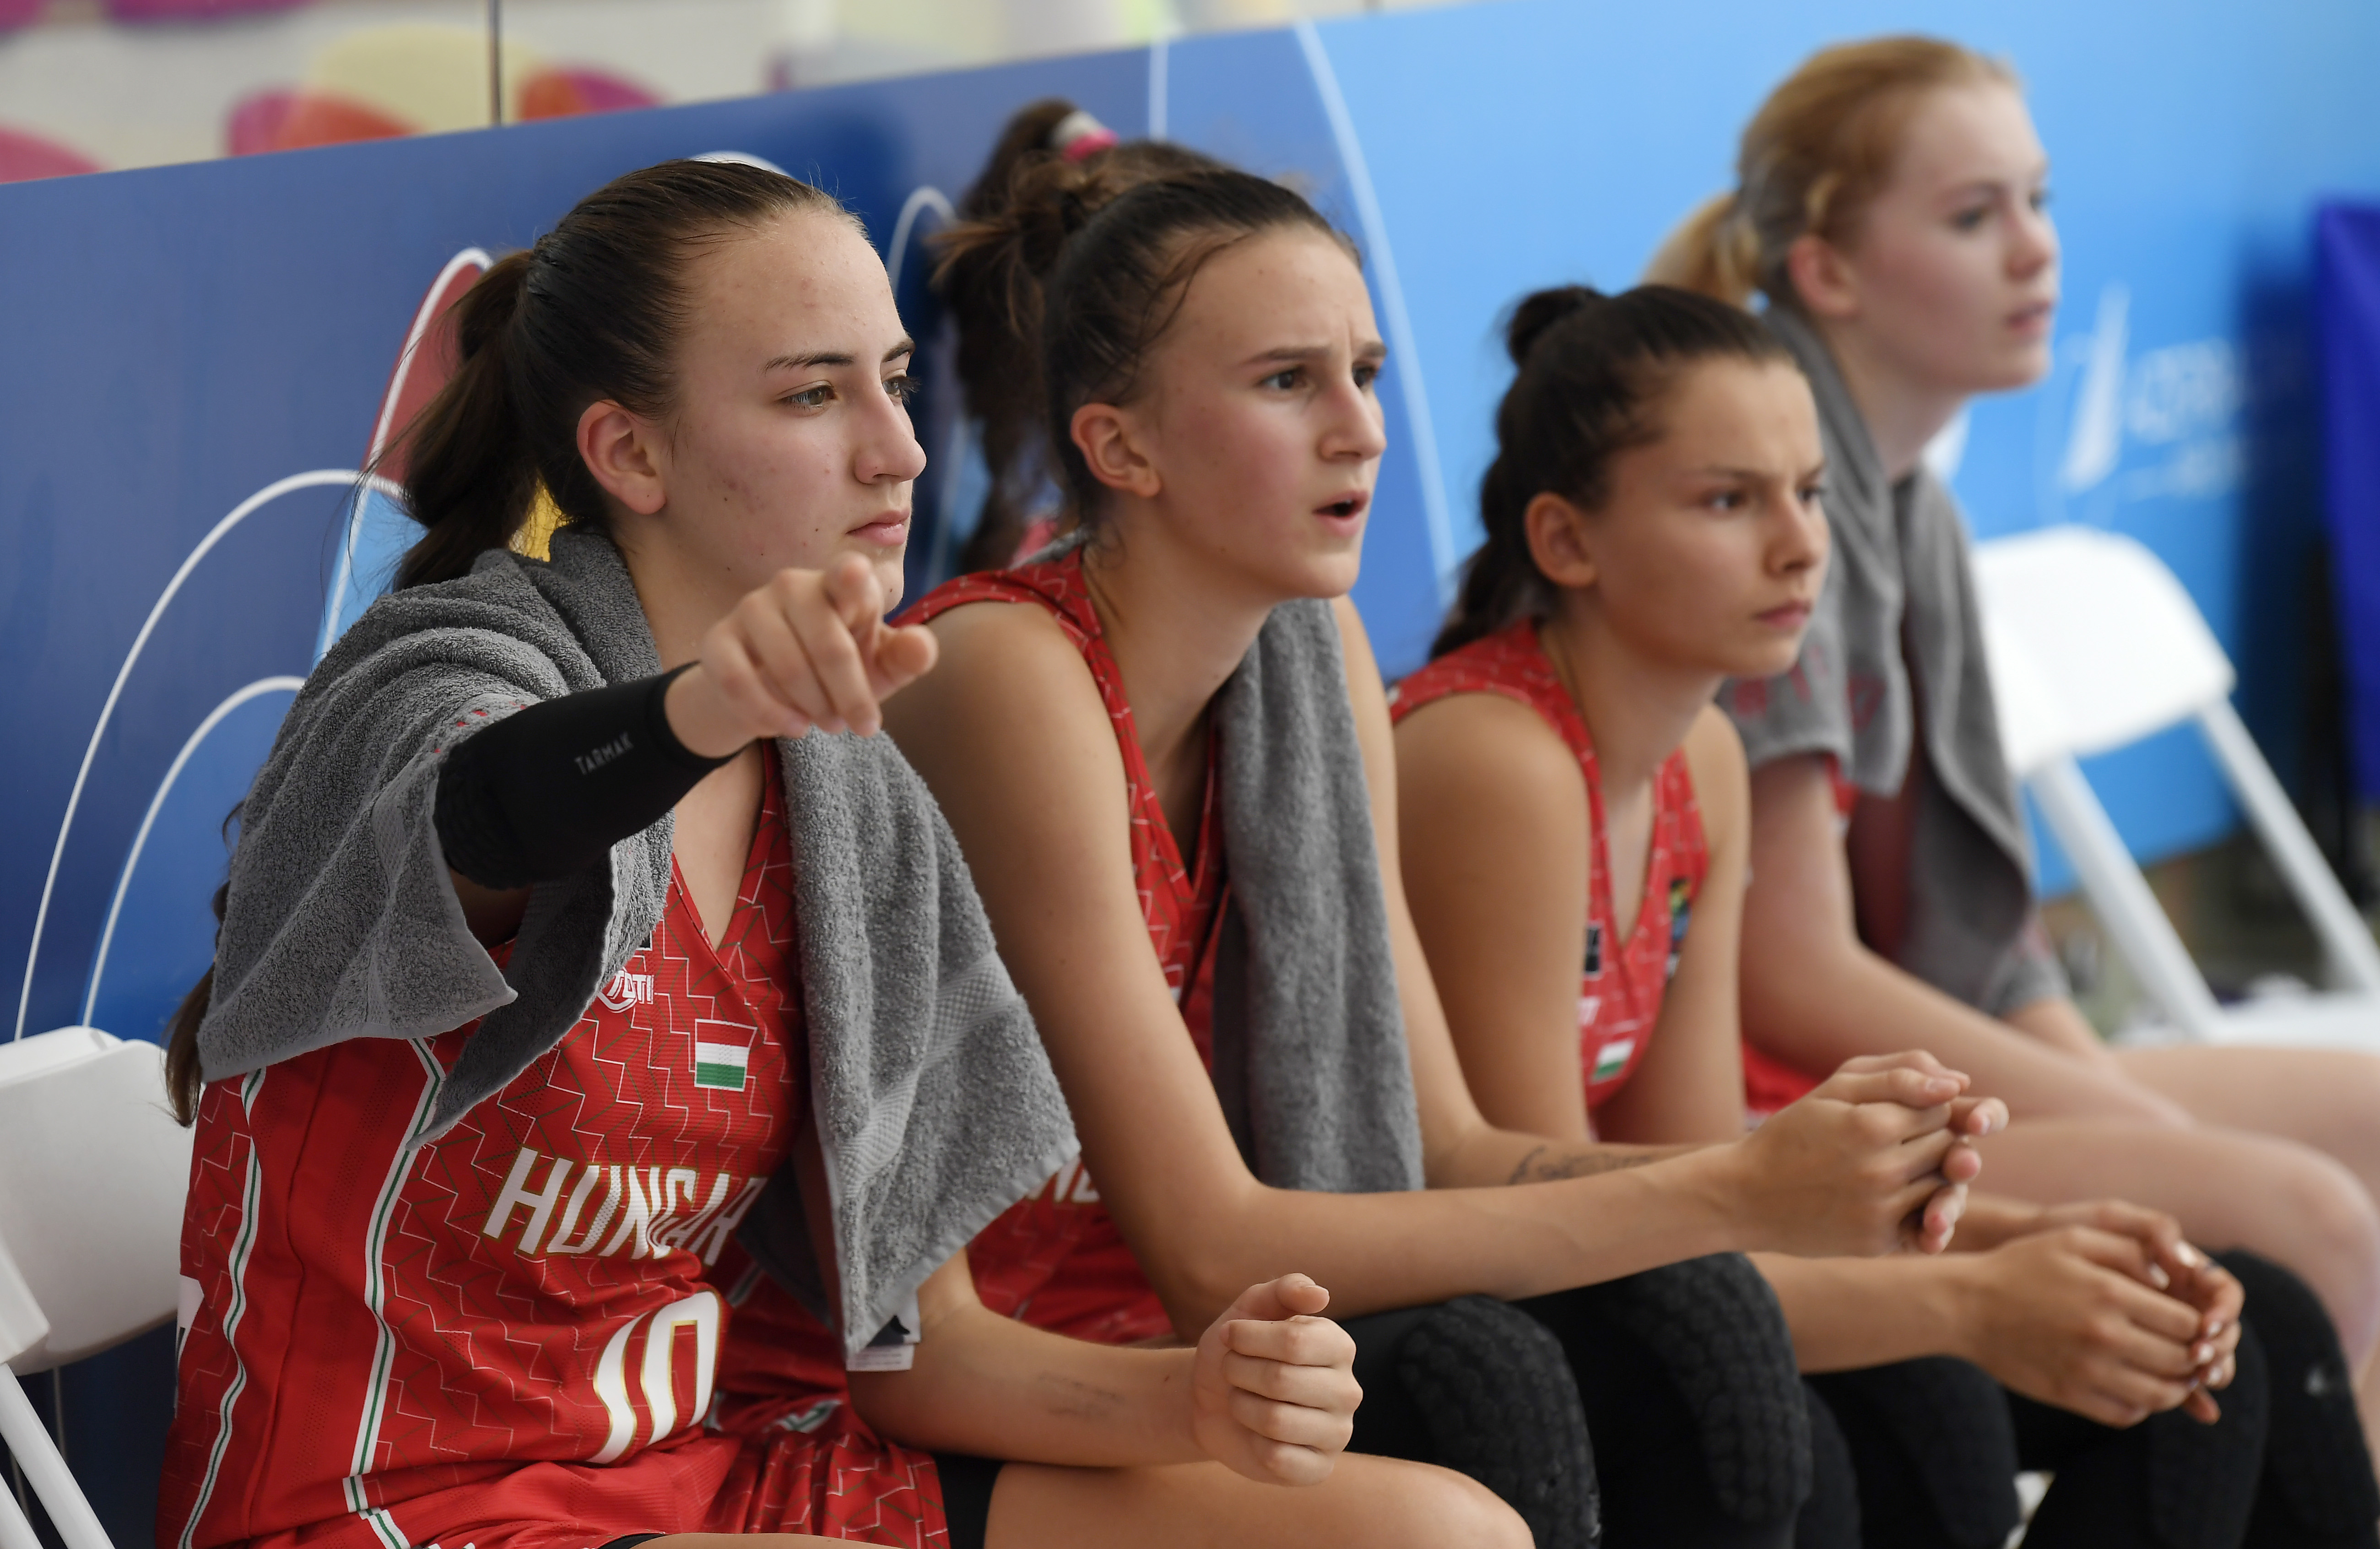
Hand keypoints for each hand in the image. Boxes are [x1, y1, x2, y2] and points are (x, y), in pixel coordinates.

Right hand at [667, 553, 939, 755]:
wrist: (772, 694)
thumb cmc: (839, 672)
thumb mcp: (879, 669)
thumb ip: (906, 658)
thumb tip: (922, 646)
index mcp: (839, 584)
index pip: (848, 575)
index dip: (851, 576)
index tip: (854, 574)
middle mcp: (793, 585)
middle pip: (830, 645)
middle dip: (851, 695)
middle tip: (861, 725)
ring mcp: (752, 608)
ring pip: (788, 667)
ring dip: (815, 707)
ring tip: (828, 724)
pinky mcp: (719, 640)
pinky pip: (741, 682)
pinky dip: (771, 714)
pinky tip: (791, 727)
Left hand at [1190, 1274, 1359, 1485]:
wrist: (1210, 1401)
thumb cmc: (1237, 1351)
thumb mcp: (1250, 1309)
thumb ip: (1284, 1290)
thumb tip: (1321, 1295)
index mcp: (1339, 1346)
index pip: (1293, 1340)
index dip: (1248, 1338)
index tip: (1230, 1336)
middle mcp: (1347, 1390)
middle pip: (1281, 1379)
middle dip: (1239, 1371)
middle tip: (1233, 1370)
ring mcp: (1338, 1433)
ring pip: (1276, 1420)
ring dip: (1242, 1405)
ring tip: (1242, 1398)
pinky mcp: (1319, 1469)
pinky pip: (1277, 1457)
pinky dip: (1252, 1442)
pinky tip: (1255, 1433)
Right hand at [1728, 1052, 2007, 1257]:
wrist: (1746, 1196)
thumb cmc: (1792, 1134)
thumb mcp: (1835, 1089)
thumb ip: (1899, 1075)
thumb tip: (1960, 1083)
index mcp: (1871, 1125)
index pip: (1942, 1107)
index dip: (1925, 1105)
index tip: (1896, 1111)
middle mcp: (1883, 1171)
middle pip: (1949, 1146)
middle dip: (1931, 1139)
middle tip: (1893, 1139)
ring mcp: (1882, 1211)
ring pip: (1945, 1185)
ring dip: (1928, 1174)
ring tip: (1887, 1166)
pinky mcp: (1879, 1241)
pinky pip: (1927, 1222)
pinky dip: (1918, 1209)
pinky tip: (1885, 1196)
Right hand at [2026, 1200, 2240, 1419]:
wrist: (1966, 1305)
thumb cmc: (2021, 1264)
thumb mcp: (2073, 1237)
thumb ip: (2128, 1249)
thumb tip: (2171, 1276)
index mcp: (2111, 1293)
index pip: (2189, 1323)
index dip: (2202, 1326)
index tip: (2197, 1324)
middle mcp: (2105, 1335)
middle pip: (2182, 1361)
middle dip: (2195, 1358)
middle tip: (2192, 1353)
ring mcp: (2087, 1370)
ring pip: (2161, 1395)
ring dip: (2177, 1388)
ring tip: (2173, 1376)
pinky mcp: (2070, 1395)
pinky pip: (2126, 1414)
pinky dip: (2142, 1407)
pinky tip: (2136, 1389)